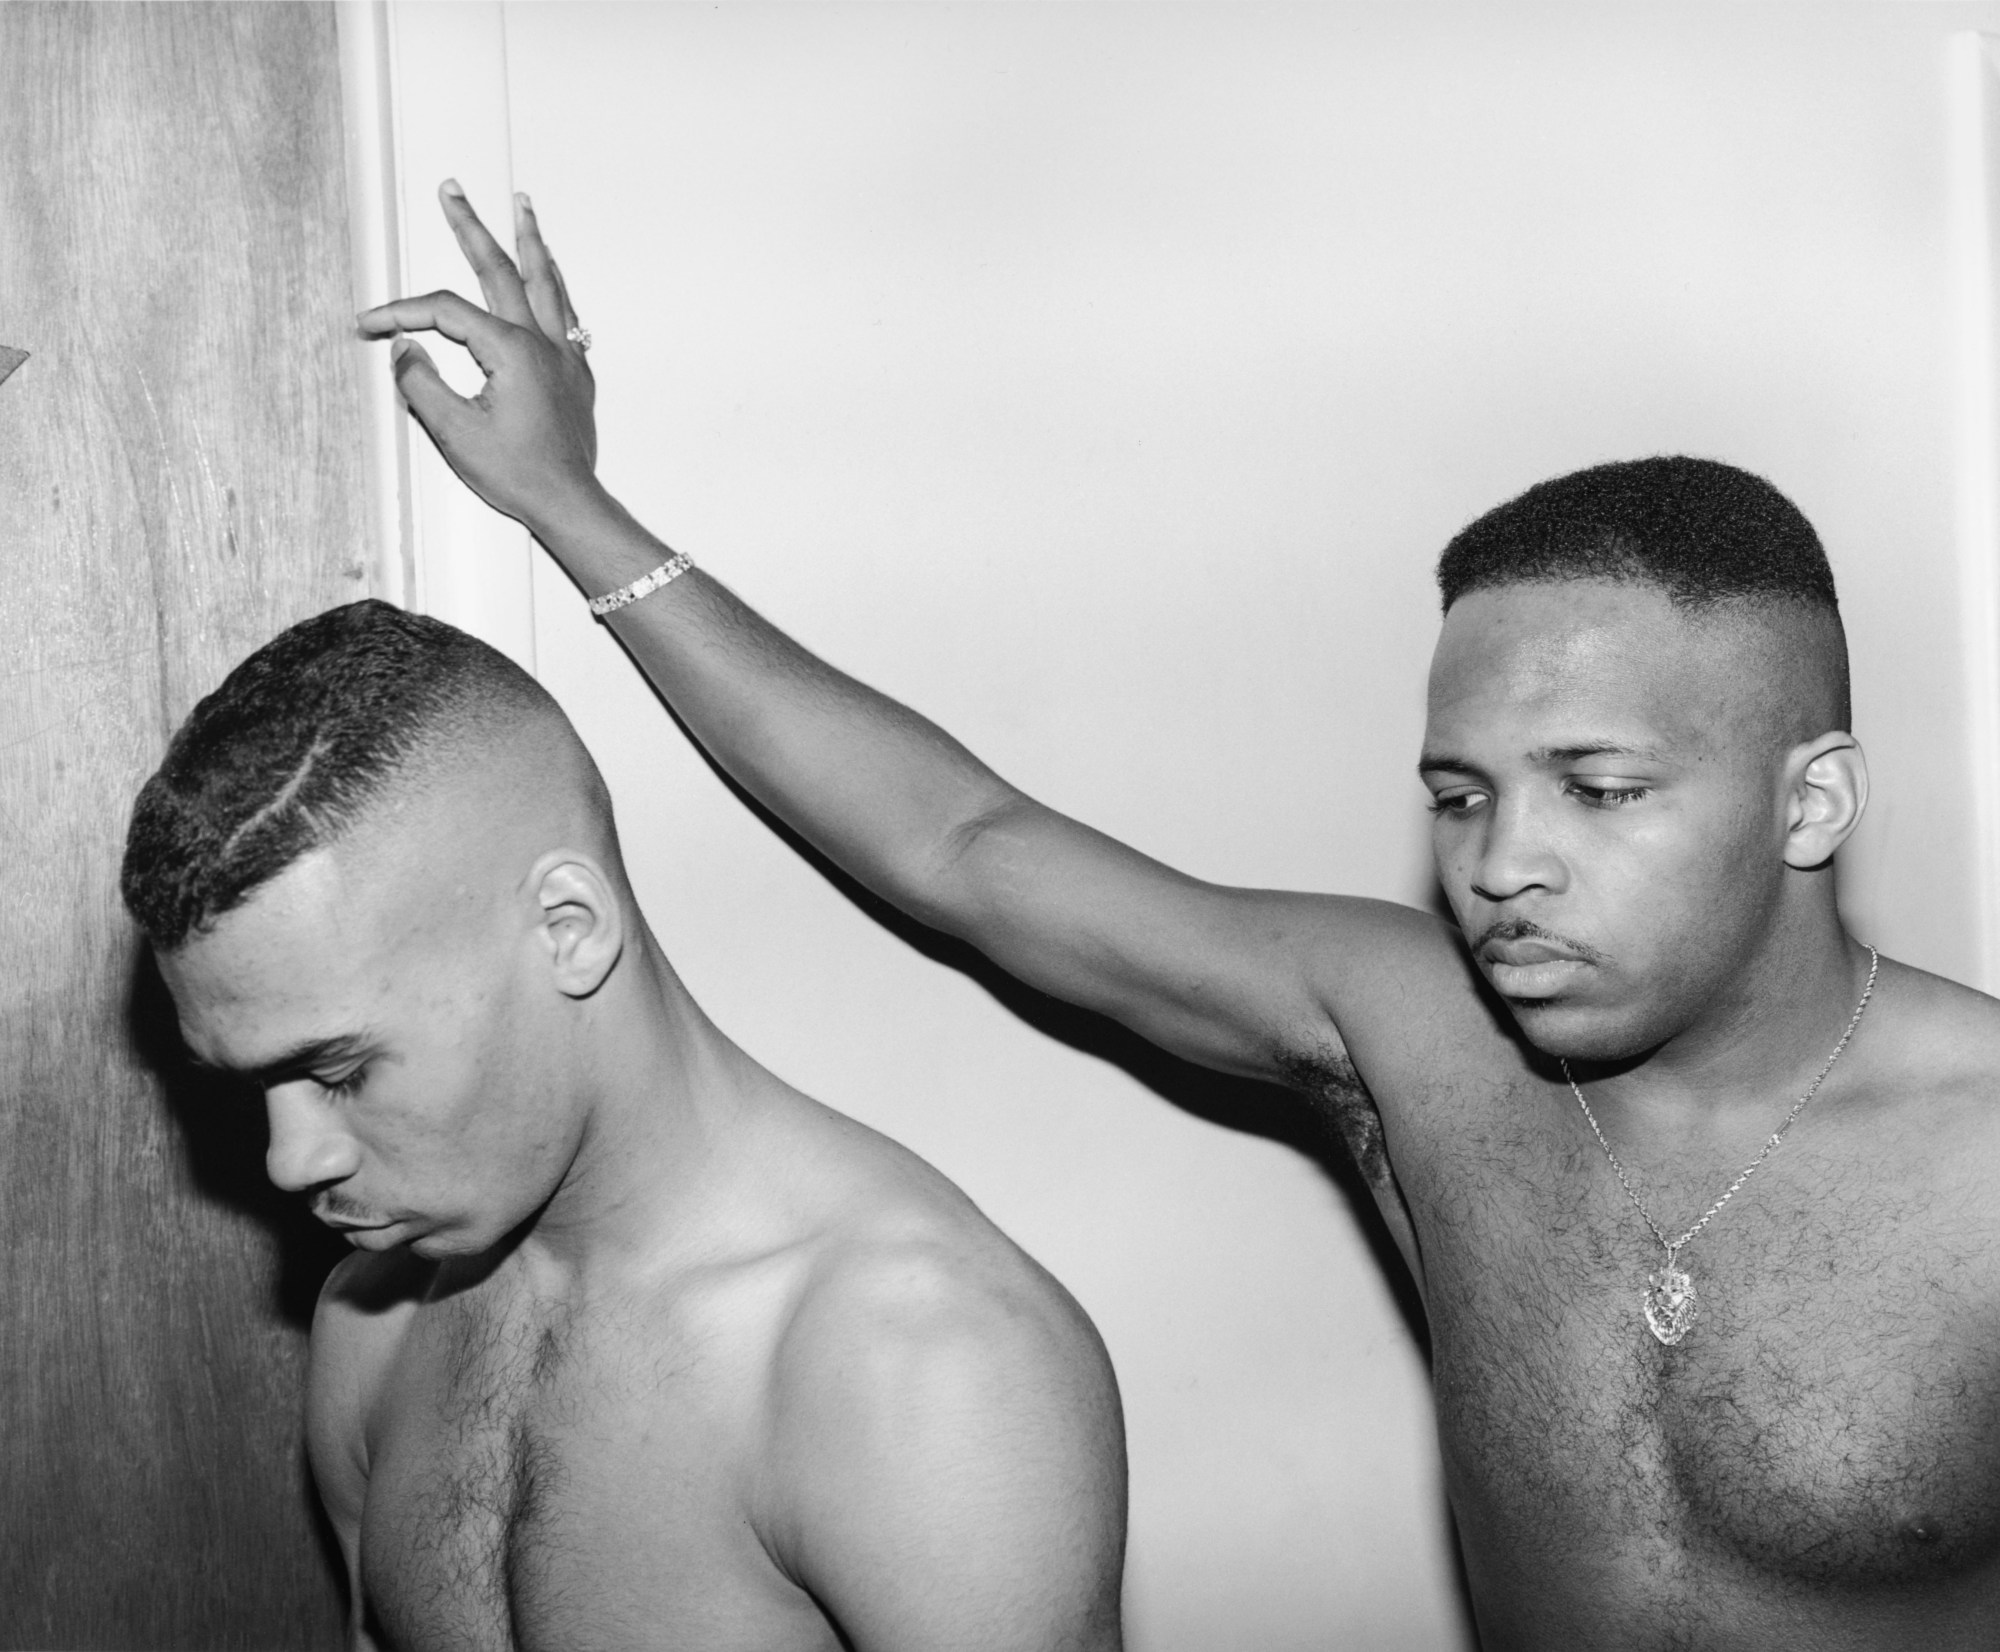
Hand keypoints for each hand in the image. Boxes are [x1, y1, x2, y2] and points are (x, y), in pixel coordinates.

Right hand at [358, 182, 601, 531]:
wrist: (568, 502)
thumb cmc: (518, 474)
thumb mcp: (454, 433)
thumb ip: (421, 384)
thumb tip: (404, 350)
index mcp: (510, 351)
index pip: (445, 312)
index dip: (401, 313)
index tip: (369, 326)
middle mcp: (542, 342)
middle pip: (501, 269)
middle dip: (471, 227)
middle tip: (453, 191)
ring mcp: (564, 356)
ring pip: (546, 281)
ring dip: (530, 239)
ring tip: (522, 205)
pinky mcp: (577, 375)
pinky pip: (567, 312)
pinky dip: (555, 284)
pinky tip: (551, 274)